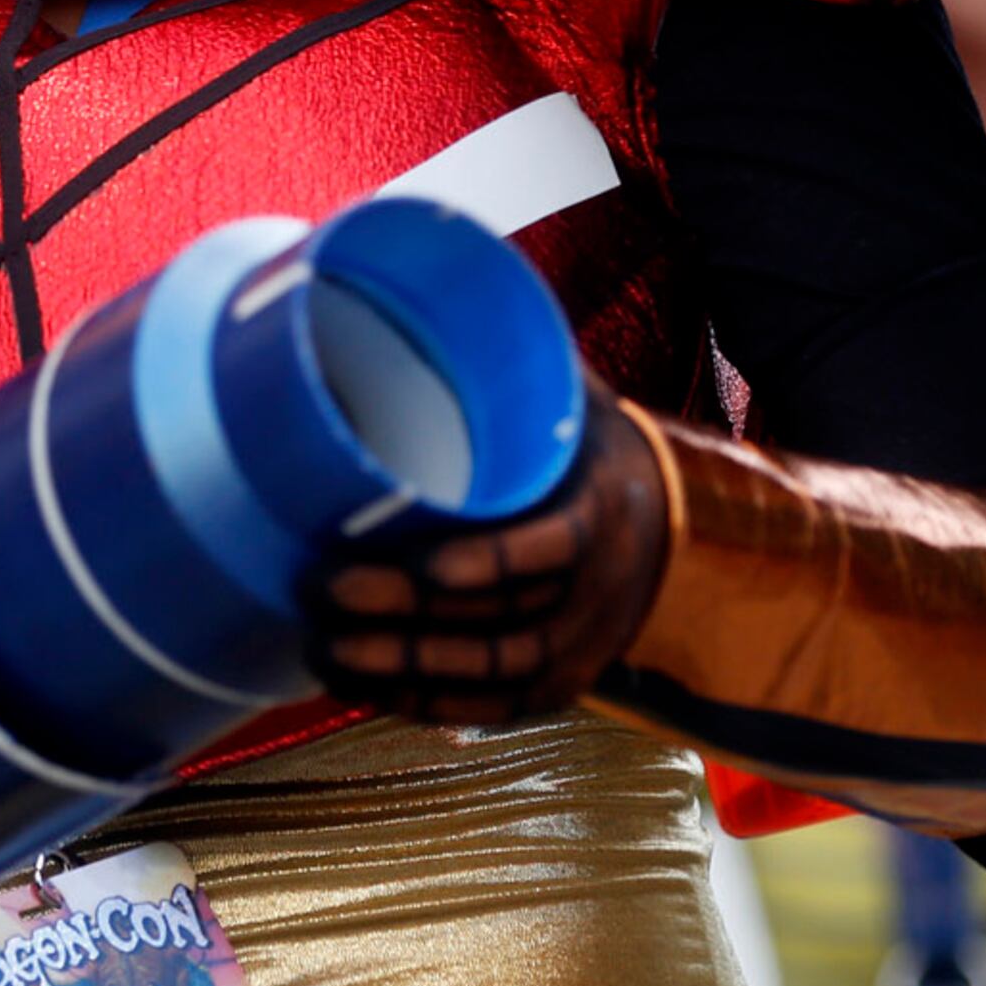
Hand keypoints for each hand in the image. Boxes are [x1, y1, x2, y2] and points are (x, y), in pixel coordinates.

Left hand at [305, 394, 671, 726]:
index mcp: (604, 512)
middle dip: (407, 618)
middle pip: (502, 621)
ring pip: (488, 675)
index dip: (490, 562)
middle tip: (326, 590)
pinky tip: (358, 686)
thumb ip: (518, 358)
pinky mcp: (556, 685)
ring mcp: (581, 648)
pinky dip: (421, 704)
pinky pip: (489, 710)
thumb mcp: (573, 395)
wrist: (663, 525)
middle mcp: (600, 592)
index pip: (553, 550)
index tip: (424, 563)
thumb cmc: (590, 448)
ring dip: (401, 669)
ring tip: (322, 646)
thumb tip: (447, 276)